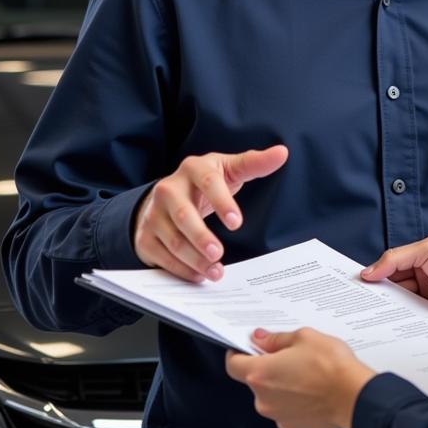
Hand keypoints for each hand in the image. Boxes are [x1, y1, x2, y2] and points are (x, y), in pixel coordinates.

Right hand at [133, 145, 288, 281]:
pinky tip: (198, 275)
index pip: (209, 183)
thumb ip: (255, 163)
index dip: (223, 203)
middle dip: (201, 237)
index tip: (237, 223)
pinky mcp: (145, 235)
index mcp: (193, 168)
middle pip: (183, 214)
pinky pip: (161, 256)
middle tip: (219, 254)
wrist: (167, 195)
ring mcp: (153, 213)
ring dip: (194, 259)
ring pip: (172, 239)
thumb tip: (282, 153)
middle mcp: (168, 188)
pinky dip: (180, 269)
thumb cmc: (205, 182)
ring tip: (214, 271)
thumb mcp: (229, 169)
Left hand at [225, 328, 374, 427]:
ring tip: (307, 373)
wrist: (353, 396)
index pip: (233, 365)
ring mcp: (277, 416)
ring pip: (271, 395)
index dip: (237, 353)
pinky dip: (294, 400)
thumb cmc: (330, 364)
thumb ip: (277, 339)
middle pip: (255, 380)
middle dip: (268, 367)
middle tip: (290, 355)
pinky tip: (312, 390)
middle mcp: (263, 399)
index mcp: (261, 373)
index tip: (247, 346)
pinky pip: (285, 409)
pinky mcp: (292, 427)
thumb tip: (260, 339)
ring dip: (281, 384)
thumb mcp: (304, 337)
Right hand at [361, 236, 427, 325]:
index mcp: (420, 261)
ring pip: (403, 309)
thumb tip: (368, 272)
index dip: (373, 278)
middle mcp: (424, 281)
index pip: (390, 270)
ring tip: (370, 325)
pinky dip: (405, 328)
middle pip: (394, 291)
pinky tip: (392, 333)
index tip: (353, 289)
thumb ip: (396, 258)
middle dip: (379, 299)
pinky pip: (416, 324)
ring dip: (391, 315)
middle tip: (357, 311)